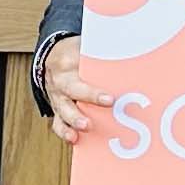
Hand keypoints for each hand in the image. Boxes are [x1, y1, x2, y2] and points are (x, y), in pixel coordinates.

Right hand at [38, 32, 116, 146]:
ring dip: (73, 120)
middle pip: (72, 90)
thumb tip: (132, 46)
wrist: (53, 58)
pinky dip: (65, 132)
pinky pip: (58, 123)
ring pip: (62, 110)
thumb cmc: (77, 53)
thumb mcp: (86, 45)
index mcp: (67, 62)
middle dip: (87, 99)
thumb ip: (104, 50)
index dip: (94, 87)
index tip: (110, 98)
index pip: (80, 70)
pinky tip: (75, 139)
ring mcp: (57, 97)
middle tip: (103, 108)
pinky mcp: (58, 110)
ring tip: (85, 128)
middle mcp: (60, 81)